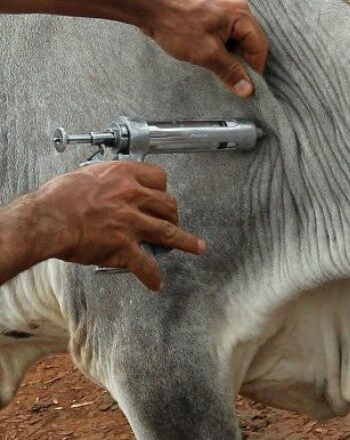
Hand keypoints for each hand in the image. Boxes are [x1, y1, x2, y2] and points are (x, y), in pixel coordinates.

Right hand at [32, 161, 205, 290]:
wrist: (45, 219)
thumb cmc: (57, 198)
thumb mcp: (85, 177)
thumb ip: (103, 182)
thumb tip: (105, 186)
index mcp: (124, 176)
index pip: (158, 176)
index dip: (163, 187)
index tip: (162, 194)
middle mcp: (133, 197)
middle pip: (168, 204)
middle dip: (173, 214)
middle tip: (173, 220)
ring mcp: (132, 223)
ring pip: (169, 232)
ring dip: (185, 242)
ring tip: (196, 247)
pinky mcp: (124, 246)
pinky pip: (146, 265)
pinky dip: (152, 276)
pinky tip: (156, 282)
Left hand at [141, 0, 267, 97]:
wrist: (147, 6)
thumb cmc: (174, 25)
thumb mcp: (206, 54)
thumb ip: (230, 72)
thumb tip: (247, 89)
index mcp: (240, 13)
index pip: (259, 46)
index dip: (255, 69)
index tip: (247, 85)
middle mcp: (236, 4)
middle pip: (250, 40)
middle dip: (242, 60)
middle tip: (231, 77)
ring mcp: (224, 2)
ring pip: (238, 35)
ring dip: (231, 52)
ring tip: (216, 62)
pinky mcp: (212, 5)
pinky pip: (226, 28)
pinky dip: (223, 42)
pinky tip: (210, 50)